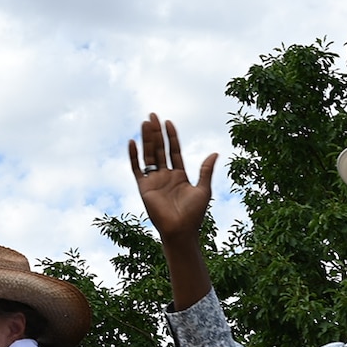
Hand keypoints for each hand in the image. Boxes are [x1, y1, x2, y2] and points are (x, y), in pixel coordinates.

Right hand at [128, 113, 217, 242]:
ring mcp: (154, 181)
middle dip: (156, 133)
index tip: (168, 122)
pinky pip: (136, 169)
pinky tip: (132, 142)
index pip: (174, 151)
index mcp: (179, 175)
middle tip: (152, 115)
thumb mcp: (204, 189)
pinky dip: (133, 156)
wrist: (181, 231)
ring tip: (145, 123)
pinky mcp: (144, 188)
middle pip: (159, 149)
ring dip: (146, 139)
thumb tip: (214, 153)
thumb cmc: (194, 214)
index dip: (171, 136)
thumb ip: (206, 170)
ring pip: (148, 155)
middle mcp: (165, 176)